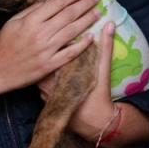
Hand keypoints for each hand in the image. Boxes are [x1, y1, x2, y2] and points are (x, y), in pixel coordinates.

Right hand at [0, 0, 100, 95]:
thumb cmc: (4, 44)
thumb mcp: (13, 22)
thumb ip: (32, 11)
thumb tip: (51, 1)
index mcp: (31, 21)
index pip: (57, 3)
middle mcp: (40, 33)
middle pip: (68, 15)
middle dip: (84, 5)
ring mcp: (46, 50)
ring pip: (72, 32)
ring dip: (87, 21)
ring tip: (97, 13)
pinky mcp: (49, 65)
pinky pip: (70, 54)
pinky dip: (82, 45)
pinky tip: (92, 38)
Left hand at [38, 21, 116, 139]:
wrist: (96, 123)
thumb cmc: (99, 95)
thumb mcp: (102, 69)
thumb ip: (105, 46)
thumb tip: (109, 25)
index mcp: (60, 72)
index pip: (49, 51)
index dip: (51, 41)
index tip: (56, 33)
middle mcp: (49, 83)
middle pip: (41, 61)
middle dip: (44, 51)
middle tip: (48, 42)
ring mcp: (46, 94)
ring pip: (39, 74)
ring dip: (43, 65)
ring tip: (47, 55)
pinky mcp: (46, 102)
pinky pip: (40, 86)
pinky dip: (44, 79)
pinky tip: (50, 72)